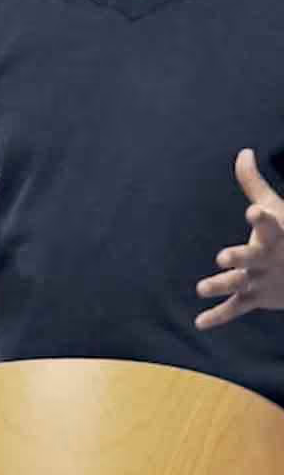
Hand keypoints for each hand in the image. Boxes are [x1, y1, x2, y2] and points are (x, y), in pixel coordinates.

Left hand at [196, 148, 283, 329]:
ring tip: (201, 288)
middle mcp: (268, 259)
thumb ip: (253, 183)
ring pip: (240, 284)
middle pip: (253, 258)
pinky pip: (236, 309)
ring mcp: (262, 280)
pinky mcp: (256, 298)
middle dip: (240, 258)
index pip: (270, 225)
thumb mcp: (276, 209)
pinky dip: (218, 317)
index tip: (253, 211)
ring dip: (222, 286)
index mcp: (275, 235)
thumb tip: (244, 151)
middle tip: (222, 257)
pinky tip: (198, 323)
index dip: (261, 219)